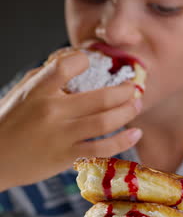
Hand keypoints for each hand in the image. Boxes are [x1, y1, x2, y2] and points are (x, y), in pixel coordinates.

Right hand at [0, 50, 142, 190]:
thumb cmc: (10, 121)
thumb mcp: (22, 92)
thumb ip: (47, 77)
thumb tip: (76, 63)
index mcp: (38, 90)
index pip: (67, 65)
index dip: (84, 60)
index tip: (92, 63)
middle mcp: (52, 111)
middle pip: (100, 97)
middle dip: (124, 92)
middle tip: (134, 88)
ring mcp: (61, 135)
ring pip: (105, 122)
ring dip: (128, 112)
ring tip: (137, 105)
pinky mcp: (67, 156)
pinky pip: (101, 148)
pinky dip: (123, 141)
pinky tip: (135, 133)